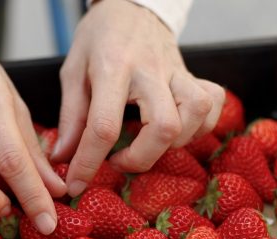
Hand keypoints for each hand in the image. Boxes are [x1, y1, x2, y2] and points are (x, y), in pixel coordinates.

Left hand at [51, 0, 224, 196]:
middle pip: (163, 127)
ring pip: (195, 115)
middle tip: (117, 161)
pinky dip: (200, 126)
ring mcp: (177, 71)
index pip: (104, 126)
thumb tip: (63, 159)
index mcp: (112, 68)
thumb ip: (71, 117)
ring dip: (173, 143)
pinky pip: (213, 104)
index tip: (77, 184)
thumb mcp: (73, 72)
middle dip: (141, 158)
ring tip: (146, 144)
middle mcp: (150, 70)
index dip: (89, 162)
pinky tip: (176, 130)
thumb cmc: (98, 39)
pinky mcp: (193, 75)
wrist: (131, 6)